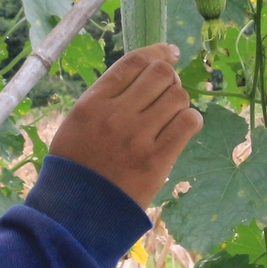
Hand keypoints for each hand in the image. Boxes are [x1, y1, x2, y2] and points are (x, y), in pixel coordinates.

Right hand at [49, 43, 201, 208]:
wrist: (75, 214)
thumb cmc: (75, 167)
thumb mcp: (77, 123)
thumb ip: (106, 98)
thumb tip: (144, 75)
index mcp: (92, 103)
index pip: (133, 62)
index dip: (157, 52)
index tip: (170, 53)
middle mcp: (115, 114)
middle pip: (160, 74)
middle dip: (170, 78)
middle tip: (168, 92)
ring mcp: (137, 137)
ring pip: (178, 96)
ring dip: (179, 102)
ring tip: (171, 116)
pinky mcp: (156, 160)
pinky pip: (188, 123)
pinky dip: (191, 120)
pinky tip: (182, 128)